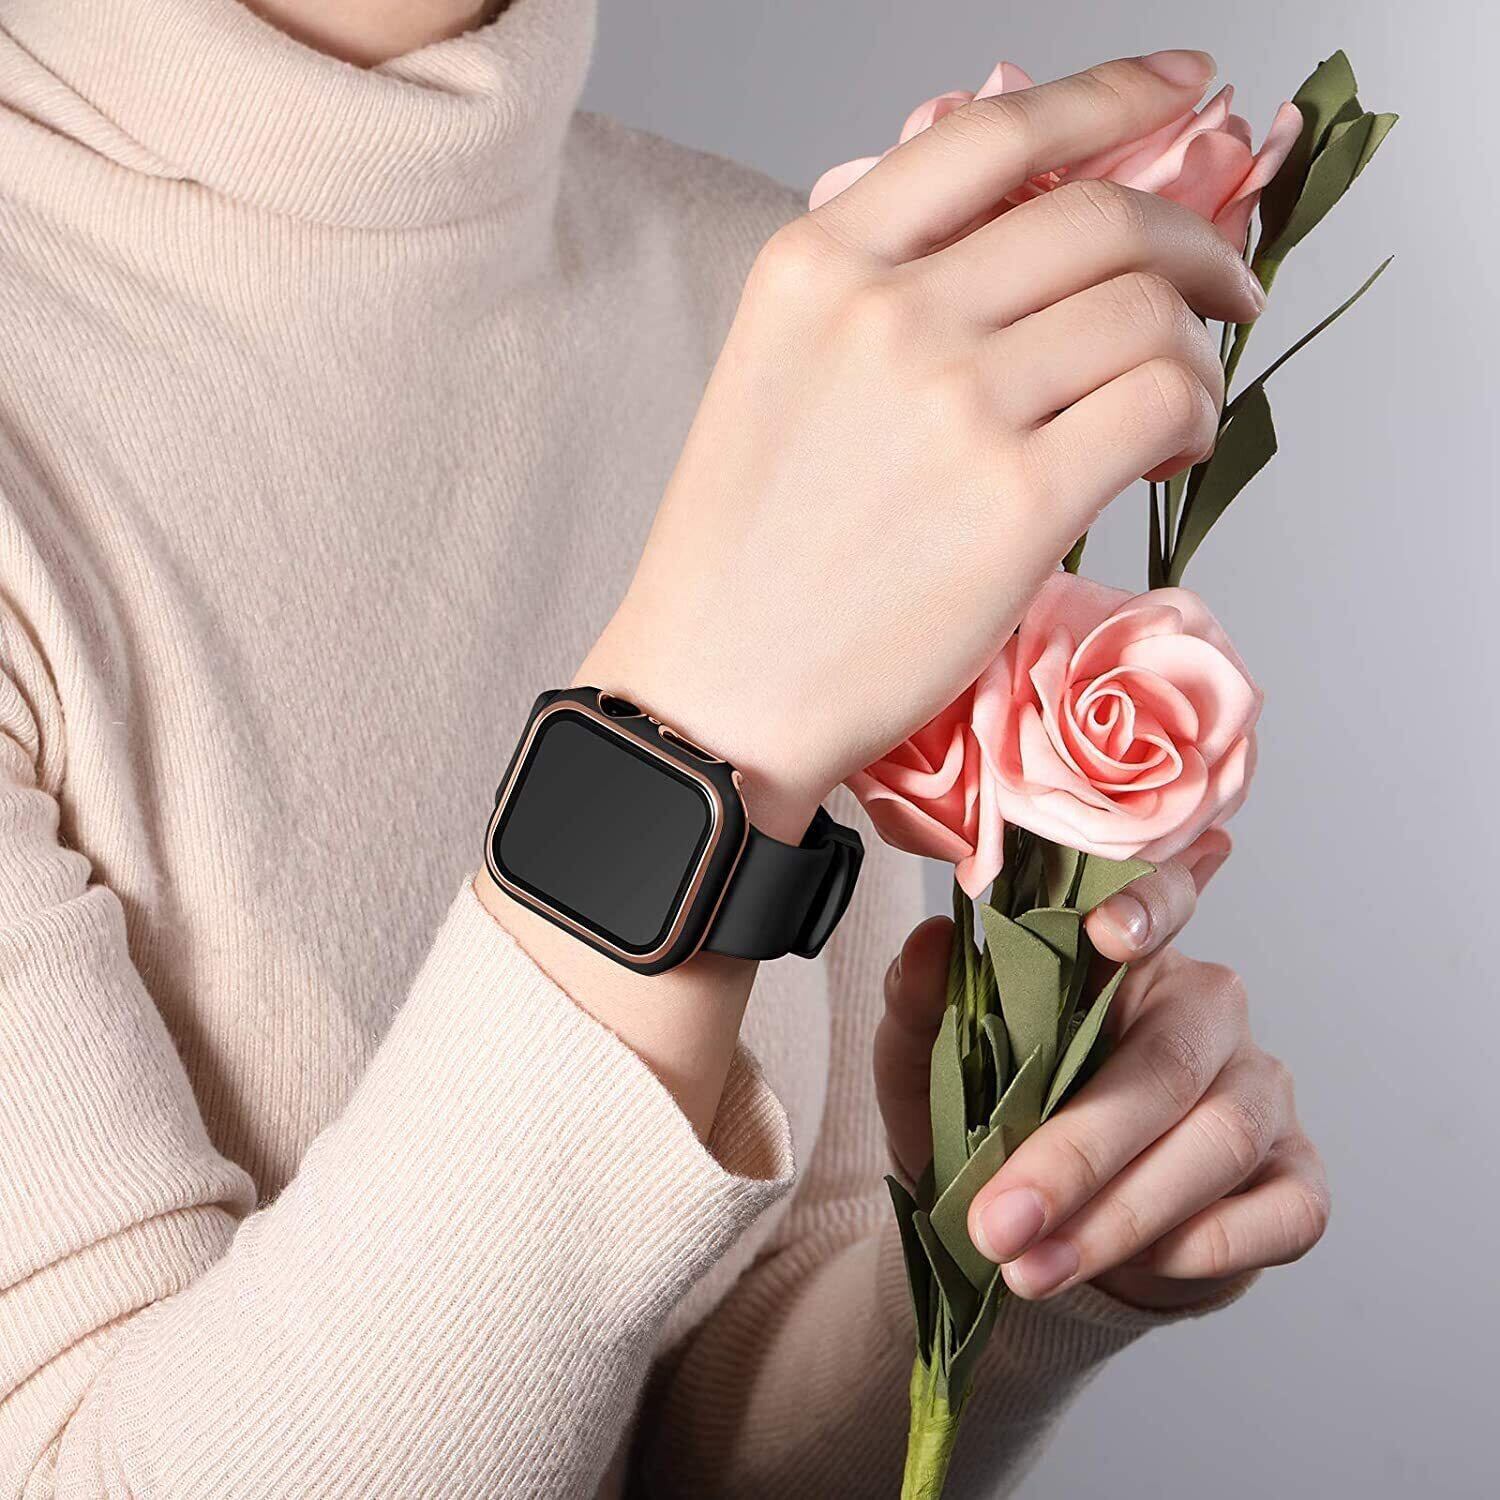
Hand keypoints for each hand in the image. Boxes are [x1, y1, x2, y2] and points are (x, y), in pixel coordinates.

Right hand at [584, 51, 1265, 840]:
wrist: (717, 692)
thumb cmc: (744, 555)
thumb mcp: (776, 374)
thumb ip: (881, 287)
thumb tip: (1023, 231)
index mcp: (816, 265)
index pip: (995, 132)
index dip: (1113, 96)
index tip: (1182, 85)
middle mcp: (886, 313)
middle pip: (1099, 219)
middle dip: (1195, 240)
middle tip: (1225, 283)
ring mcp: (954, 405)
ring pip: (1148, 311)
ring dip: (1199, 347)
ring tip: (1183, 401)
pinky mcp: (1017, 504)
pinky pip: (1161, 403)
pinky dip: (1195, 413)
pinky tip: (1172, 448)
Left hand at [876, 835, 1329, 1309]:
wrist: (1039, 1230)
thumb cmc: (990, 1124)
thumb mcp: (928, 1068)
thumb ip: (921, 1005)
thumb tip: (931, 940)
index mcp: (1121, 960)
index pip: (1157, 901)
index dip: (1148, 907)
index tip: (1107, 935)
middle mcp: (1206, 1012)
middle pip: (1168, 1064)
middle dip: (1078, 1154)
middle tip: (1001, 1222)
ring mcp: (1261, 1091)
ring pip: (1218, 1143)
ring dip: (1120, 1218)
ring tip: (1032, 1268)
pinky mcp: (1298, 1177)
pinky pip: (1285, 1212)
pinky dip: (1206, 1247)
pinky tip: (1133, 1268)